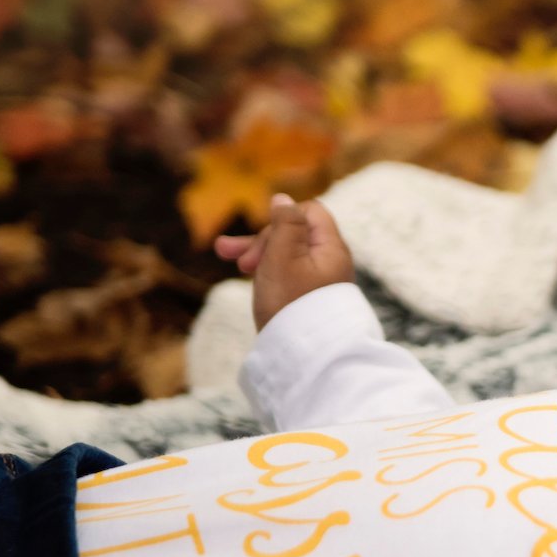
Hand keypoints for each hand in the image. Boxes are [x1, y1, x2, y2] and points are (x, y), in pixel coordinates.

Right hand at [213, 192, 354, 331]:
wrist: (301, 358)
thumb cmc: (290, 305)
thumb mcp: (282, 257)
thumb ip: (285, 224)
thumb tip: (285, 199)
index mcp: (331, 248)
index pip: (310, 212)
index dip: (282, 217)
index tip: (262, 237)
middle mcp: (331, 262)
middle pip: (294, 233)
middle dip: (261, 239)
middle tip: (233, 259)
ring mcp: (321, 280)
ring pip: (286, 253)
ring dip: (257, 252)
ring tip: (225, 255)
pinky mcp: (309, 296)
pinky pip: (287, 272)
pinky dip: (267, 270)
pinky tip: (249, 276)